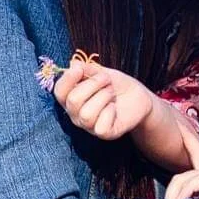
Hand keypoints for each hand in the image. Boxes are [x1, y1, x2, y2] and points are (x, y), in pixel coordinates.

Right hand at [55, 56, 198, 171]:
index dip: (67, 79)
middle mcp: (76, 114)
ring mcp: (89, 126)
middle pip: (73, 101)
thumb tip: (73, 65)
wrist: (139, 97)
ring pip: (86, 114)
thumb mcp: (103, 73)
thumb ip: (88, 70)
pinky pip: (100, 127)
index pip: (59, 92)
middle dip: (93, 84)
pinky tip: (114, 107)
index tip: (80, 69)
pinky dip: (109, 113)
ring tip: (111, 93)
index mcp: (72, 97)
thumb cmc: (117, 85)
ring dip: (103, 97)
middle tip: (107, 80)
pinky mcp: (104, 133)